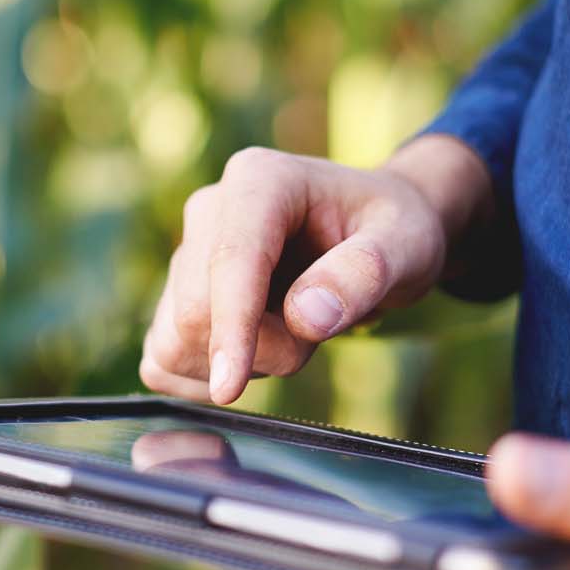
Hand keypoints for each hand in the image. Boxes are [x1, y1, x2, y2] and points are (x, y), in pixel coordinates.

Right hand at [139, 134, 491, 403]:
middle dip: (261, 349)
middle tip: (320, 330)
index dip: (230, 327)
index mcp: (260, 181)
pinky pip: (164, 360)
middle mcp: (209, 210)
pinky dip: (206, 378)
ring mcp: (186, 253)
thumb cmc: (392, 232)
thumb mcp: (406, 245)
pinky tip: (254, 355)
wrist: (375, 233)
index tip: (230, 388)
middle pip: (196, 310)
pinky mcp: (176, 295)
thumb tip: (306, 317)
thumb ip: (363, 274)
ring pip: (175, 340)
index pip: (230, 260)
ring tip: (292, 332)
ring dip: (240, 362)